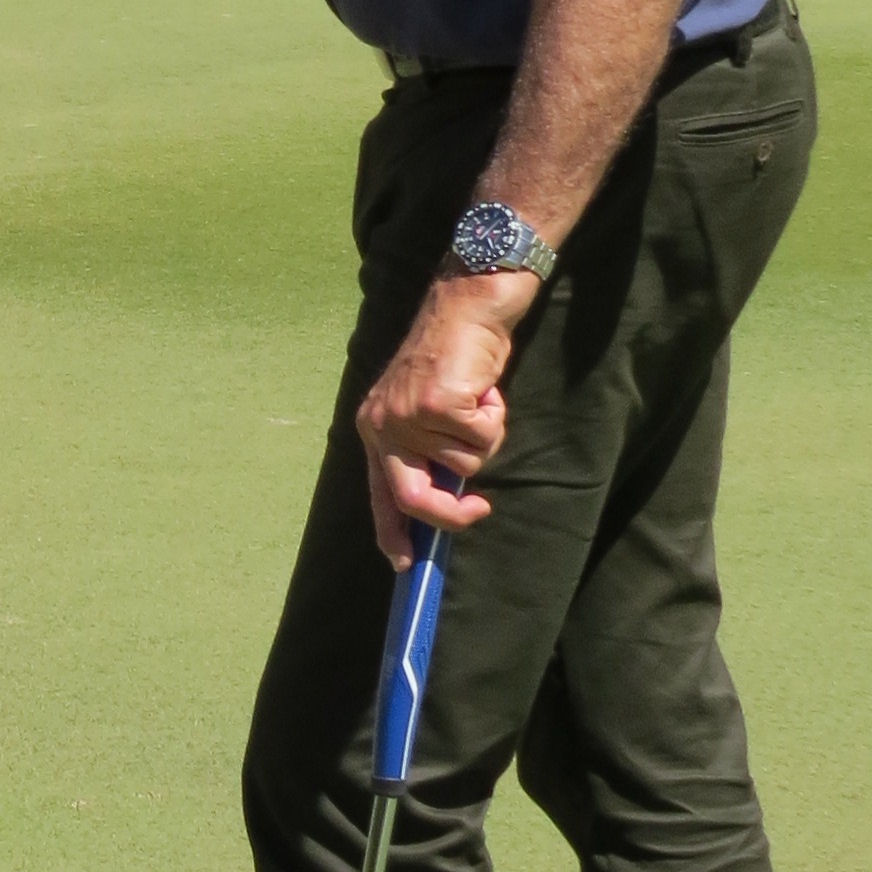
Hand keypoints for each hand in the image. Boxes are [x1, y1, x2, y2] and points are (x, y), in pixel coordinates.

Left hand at [354, 276, 533, 560]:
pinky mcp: (439, 405)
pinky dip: (494, 417)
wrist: (467, 306)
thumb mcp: (429, 409)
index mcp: (376, 428)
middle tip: (480, 510)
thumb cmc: (454, 359)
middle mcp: (384, 424)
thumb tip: (449, 503)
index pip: (380, 492)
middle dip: (450, 515)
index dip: (391, 532)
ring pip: (465, 465)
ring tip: (477, 399)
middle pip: (414, 498)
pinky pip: (483, 439)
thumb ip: (429, 452)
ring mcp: (409, 415)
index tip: (404, 564)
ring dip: (484, 435)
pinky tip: (484, 388)